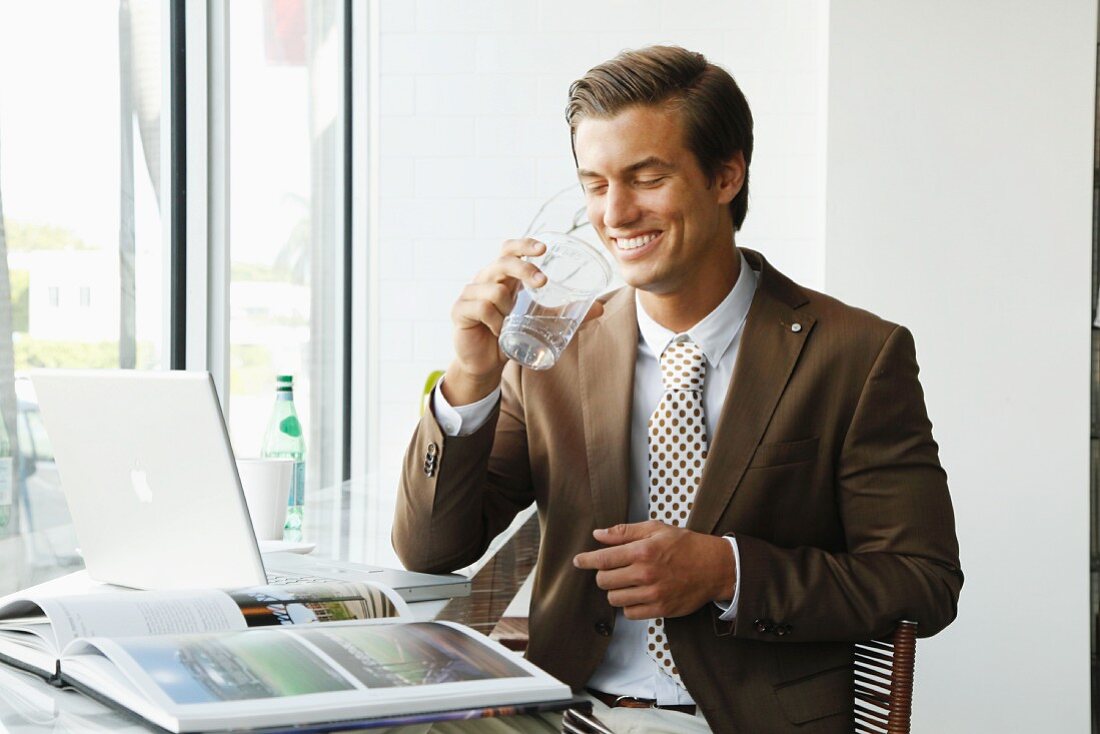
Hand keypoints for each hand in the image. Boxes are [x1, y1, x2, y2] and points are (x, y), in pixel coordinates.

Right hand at [443, 237, 603, 404]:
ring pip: (494, 289)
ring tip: (509, 323)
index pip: (509, 249)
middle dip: (524, 268)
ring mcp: (470, 293)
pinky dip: (494, 320)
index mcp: (503, 276)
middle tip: (543, 282)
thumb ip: (566, 314)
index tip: (544, 248)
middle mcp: (485, 279)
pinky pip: (482, 308)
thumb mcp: (539, 322)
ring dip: (508, 307)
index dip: (524, 244)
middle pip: (502, 262)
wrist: (484, 364)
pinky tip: (498, 331)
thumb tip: (599, 308)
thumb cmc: (509, 336)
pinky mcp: (459, 310)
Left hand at [572, 521, 735, 619]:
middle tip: (612, 569)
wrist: (714, 567)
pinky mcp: (660, 610)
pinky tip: (637, 594)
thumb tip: (598, 535)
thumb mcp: (656, 529)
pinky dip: (629, 605)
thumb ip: (624, 532)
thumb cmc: (685, 545)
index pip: (602, 559)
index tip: (578, 561)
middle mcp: (645, 574)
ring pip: (614, 599)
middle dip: (603, 575)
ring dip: (615, 590)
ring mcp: (653, 594)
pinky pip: (630, 613)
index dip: (586, 560)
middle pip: (604, 581)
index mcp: (642, 551)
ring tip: (627, 581)